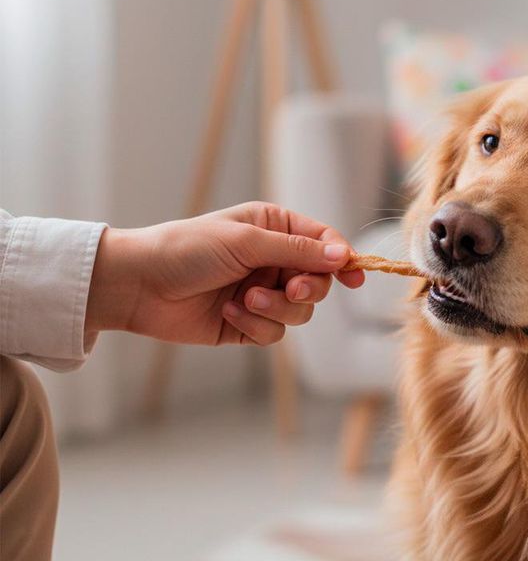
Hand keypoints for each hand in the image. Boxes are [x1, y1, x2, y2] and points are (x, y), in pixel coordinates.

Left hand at [86, 202, 364, 345]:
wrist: (140, 286)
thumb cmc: (188, 249)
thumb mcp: (247, 241)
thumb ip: (298, 250)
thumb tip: (344, 254)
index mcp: (275, 228)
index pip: (324, 242)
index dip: (342, 259)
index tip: (355, 276)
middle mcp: (273, 260)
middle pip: (318, 281)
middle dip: (307, 288)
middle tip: (289, 288)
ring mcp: (262, 293)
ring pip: (300, 311)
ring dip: (277, 308)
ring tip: (246, 300)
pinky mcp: (249, 324)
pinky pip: (275, 332)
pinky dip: (256, 325)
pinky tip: (231, 313)